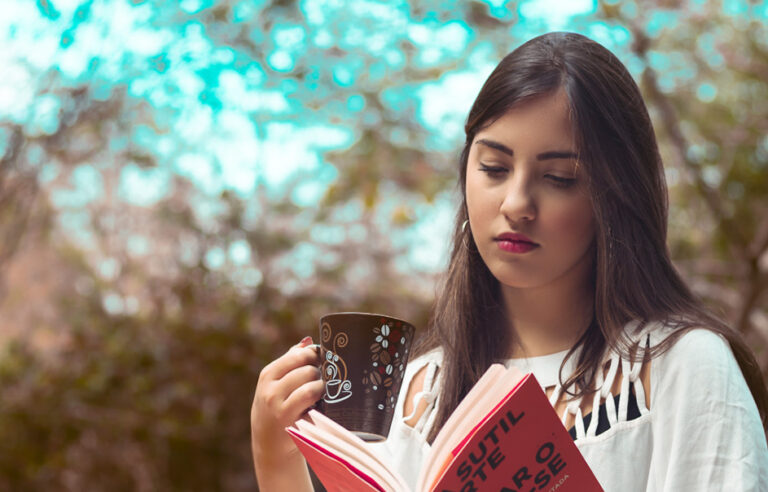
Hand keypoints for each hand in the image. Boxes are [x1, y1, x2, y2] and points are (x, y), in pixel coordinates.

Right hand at [251, 336, 323, 466]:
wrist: (268, 442)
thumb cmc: (276, 406)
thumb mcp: (275, 383)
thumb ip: (290, 361)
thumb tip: (308, 341)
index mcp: (268, 375)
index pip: (297, 356)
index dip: (314, 355)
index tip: (322, 359)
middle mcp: (270, 390)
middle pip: (306, 370)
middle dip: (319, 373)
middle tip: (324, 378)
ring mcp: (279, 408)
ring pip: (311, 387)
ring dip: (322, 388)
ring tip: (323, 392)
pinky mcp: (291, 423)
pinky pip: (313, 407)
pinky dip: (321, 404)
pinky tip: (321, 405)